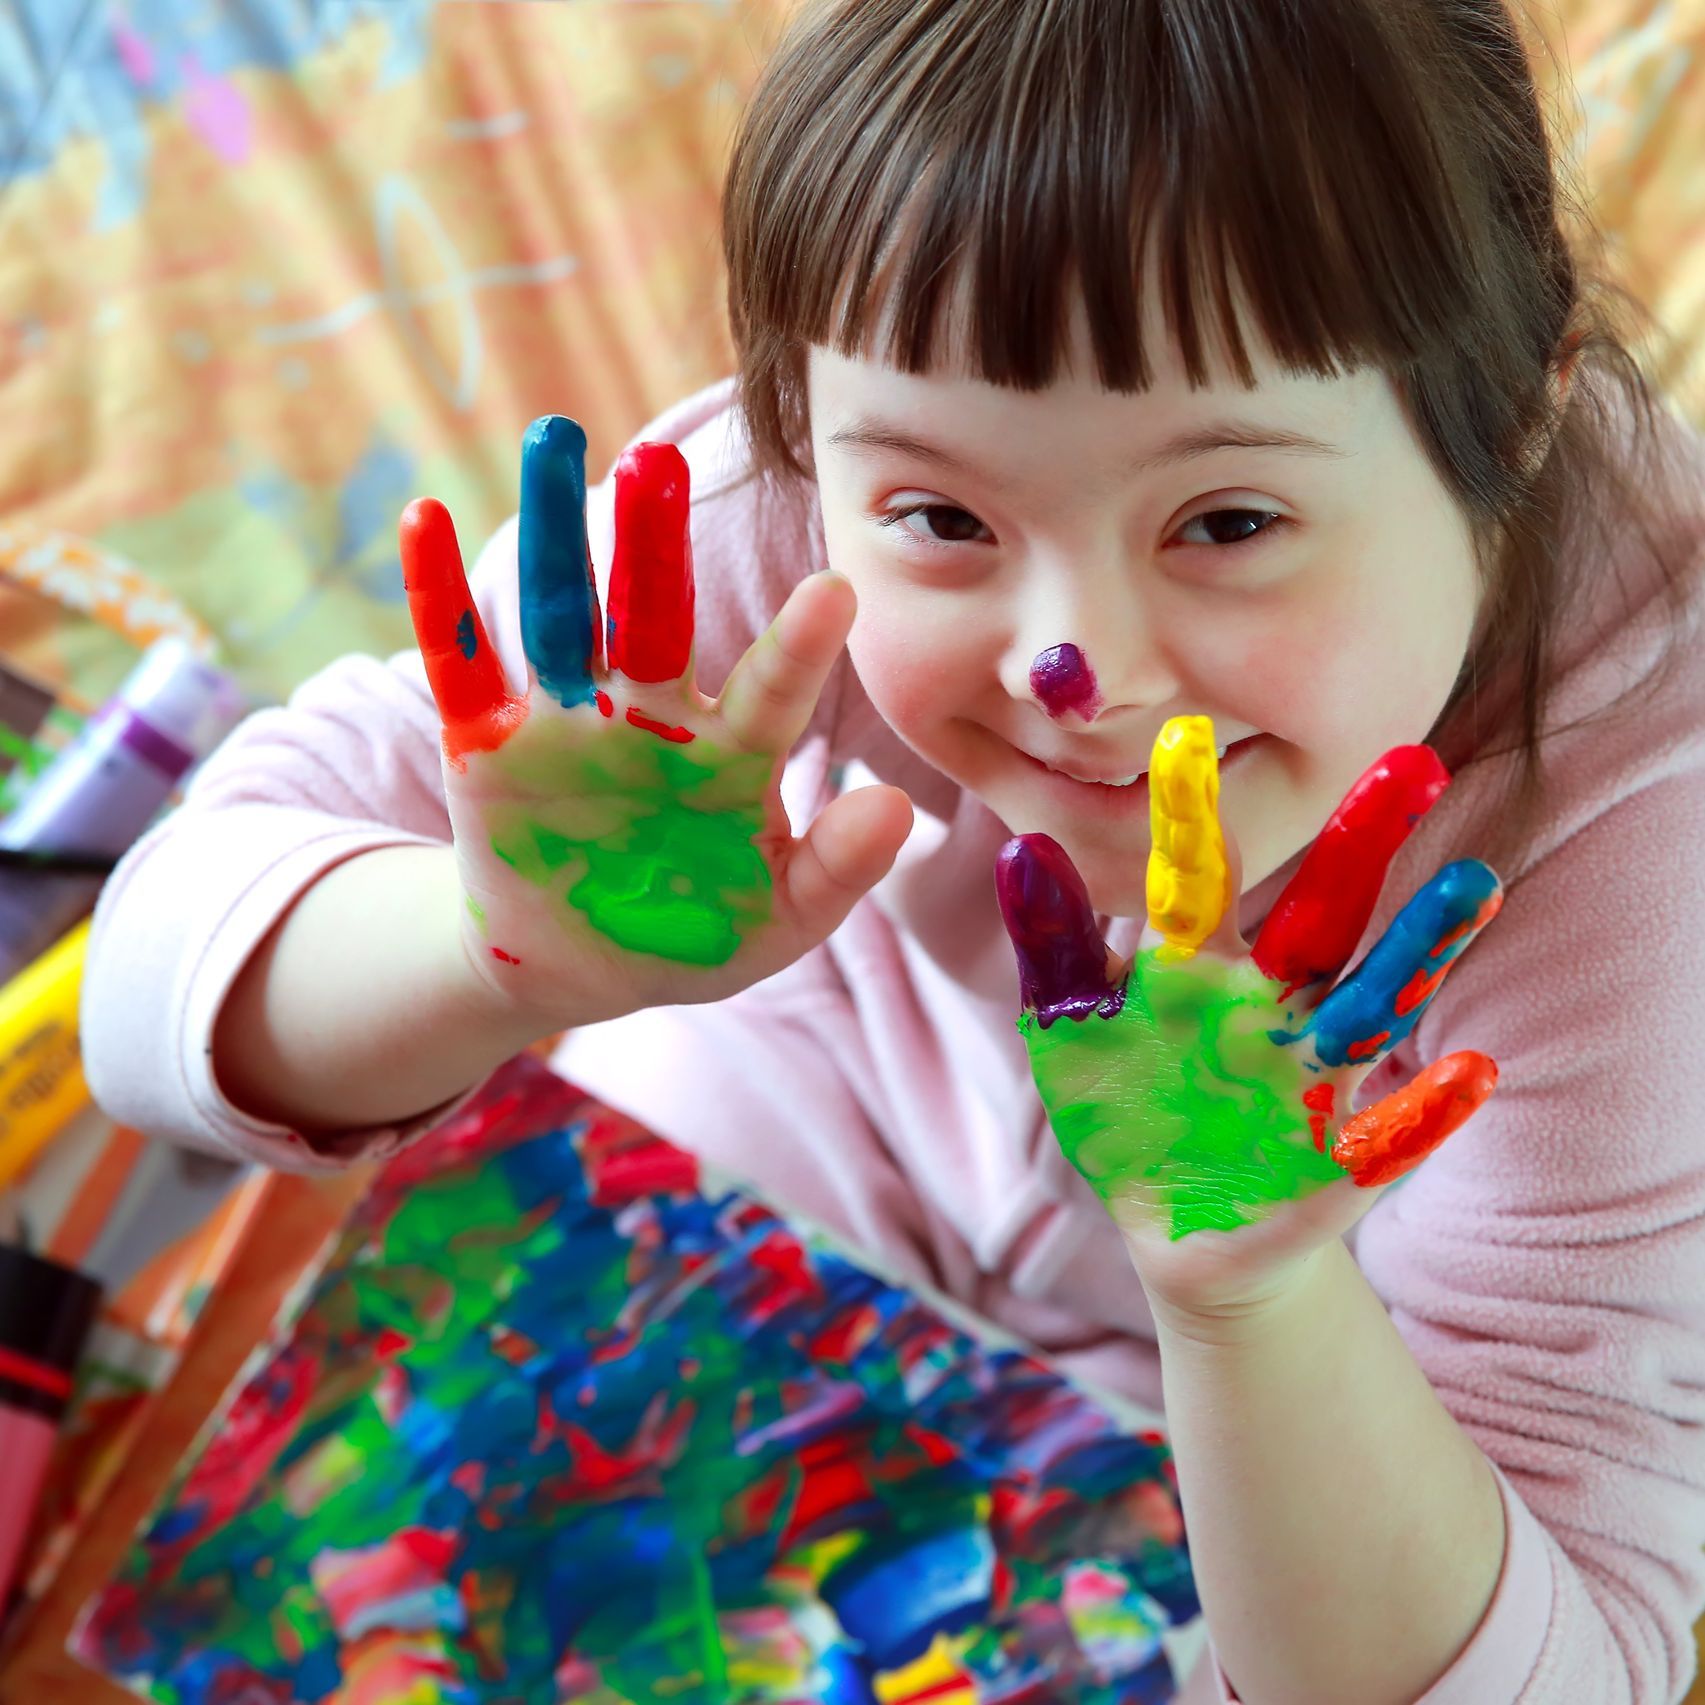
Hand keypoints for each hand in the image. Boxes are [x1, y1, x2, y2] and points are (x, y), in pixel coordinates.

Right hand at [401, 416, 912, 1030]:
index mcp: (731, 754)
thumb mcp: (776, 922)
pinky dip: (439, 598)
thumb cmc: (696, 933)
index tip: (837, 591)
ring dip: (554, 533)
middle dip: (655, 543)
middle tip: (658, 462)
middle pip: (655, 616)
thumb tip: (901, 808)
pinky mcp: (489, 744)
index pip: (771, 692)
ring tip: (553, 441)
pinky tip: (424, 519)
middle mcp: (652, 716)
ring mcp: (569, 722)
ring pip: (561, 613)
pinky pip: (461, 664)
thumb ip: (837, 870)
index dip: (799, 647)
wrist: (581, 963)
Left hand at [996, 718, 1501, 1320]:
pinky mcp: (1340, 1159)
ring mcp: (1313, 1075)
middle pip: (1321, 913)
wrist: (1178, 1229)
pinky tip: (1472, 1072)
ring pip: (1373, 1002)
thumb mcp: (1073, 1032)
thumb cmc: (1125, 1113)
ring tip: (1472, 884)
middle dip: (1361, 844)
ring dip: (1420, 949)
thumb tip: (1022, 847)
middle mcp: (1271, 1003)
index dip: (1190, 815)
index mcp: (1200, 967)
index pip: (1198, 877)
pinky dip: (1426, 1108)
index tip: (1185, 731)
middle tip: (1411, 760)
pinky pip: (1389, 1132)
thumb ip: (1055, 948)